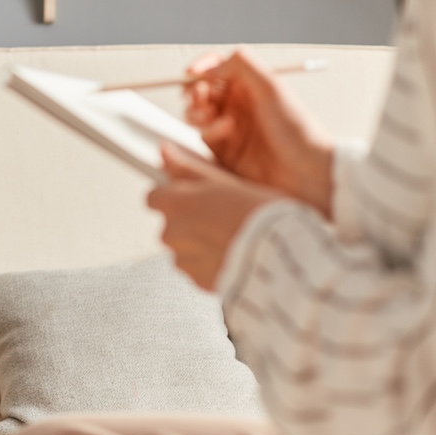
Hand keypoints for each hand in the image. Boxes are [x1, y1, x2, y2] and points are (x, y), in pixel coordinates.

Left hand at [147, 144, 281, 290]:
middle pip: (172, 225)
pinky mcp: (198, 281)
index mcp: (178, 203)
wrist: (280, 259)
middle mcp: (173, 232)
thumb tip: (165, 152)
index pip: (155, 198)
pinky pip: (199, 270)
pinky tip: (236, 258)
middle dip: (191, 222)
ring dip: (201, 246)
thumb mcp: (228, 182)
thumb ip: (191, 171)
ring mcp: (184, 260)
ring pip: (185, 249)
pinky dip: (212, 265)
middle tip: (224, 219)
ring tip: (234, 240)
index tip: (188, 197)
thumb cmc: (262, 217)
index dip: (172, 196)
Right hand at [183, 48, 333, 216]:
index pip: (217, 67)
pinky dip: (208, 131)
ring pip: (196, 113)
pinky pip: (203, 136)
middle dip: (194, 91)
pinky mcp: (223, 150)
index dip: (202, 67)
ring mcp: (228, 126)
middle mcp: (237, 103)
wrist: (307, 171)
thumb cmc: (297, 129)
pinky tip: (226, 132)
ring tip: (209, 116)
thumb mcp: (272, 87)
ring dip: (197, 112)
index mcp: (250, 84)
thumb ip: (241, 66)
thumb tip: (211, 64)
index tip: (191, 73)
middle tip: (199, 97)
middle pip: (201, 89)